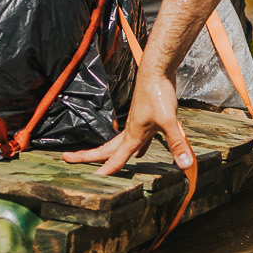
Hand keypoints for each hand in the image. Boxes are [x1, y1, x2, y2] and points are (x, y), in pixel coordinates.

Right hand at [65, 70, 193, 173]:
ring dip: (108, 152)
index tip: (92, 181)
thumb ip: (176, 143)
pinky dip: (136, 147)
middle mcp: (130, 131)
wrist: (156, 70)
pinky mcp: (145, 118)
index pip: (116, 159)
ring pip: (118, 143)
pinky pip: (137, 138)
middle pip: (105, 149)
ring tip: (98, 162)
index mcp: (132, 135)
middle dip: (86, 156)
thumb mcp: (169, 121)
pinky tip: (142, 152)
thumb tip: (185, 165)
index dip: (105, 172)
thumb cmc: (158, 93)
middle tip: (66, 158)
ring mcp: (136, 124)